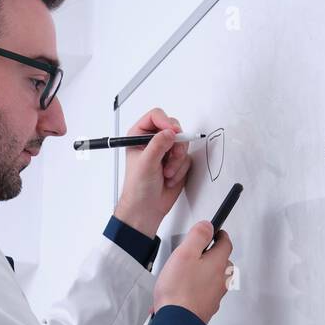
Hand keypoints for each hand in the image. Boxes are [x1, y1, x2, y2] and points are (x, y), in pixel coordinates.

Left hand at [114, 106, 191, 236]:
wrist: (146, 208)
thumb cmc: (137, 188)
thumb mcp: (145, 163)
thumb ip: (158, 145)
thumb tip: (170, 132)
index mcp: (138, 136)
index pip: (155, 116)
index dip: (165, 122)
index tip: (172, 133)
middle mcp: (153, 141)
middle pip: (173, 127)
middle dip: (175, 144)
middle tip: (170, 156)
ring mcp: (166, 151)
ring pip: (182, 143)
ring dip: (177, 160)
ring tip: (166, 172)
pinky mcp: (176, 162)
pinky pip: (187, 158)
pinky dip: (180, 169)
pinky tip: (169, 178)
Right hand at [151, 221, 233, 323]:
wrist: (177, 321)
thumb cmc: (179, 290)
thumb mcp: (185, 253)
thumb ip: (198, 235)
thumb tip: (208, 226)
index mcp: (219, 263)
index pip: (226, 243)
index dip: (219, 234)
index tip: (215, 231)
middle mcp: (221, 279)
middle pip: (222, 262)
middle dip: (212, 255)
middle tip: (199, 251)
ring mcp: (215, 295)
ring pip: (214, 278)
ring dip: (203, 273)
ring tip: (185, 273)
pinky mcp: (206, 307)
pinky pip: (204, 293)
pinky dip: (196, 289)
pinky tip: (180, 291)